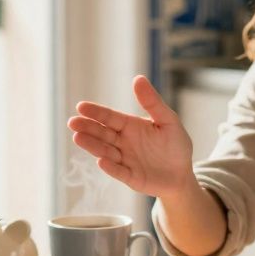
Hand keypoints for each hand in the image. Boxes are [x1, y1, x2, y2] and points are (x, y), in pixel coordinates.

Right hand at [68, 75, 195, 198]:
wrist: (182, 175)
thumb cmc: (176, 145)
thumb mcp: (168, 120)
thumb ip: (152, 102)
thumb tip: (138, 78)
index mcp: (130, 126)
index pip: (110, 118)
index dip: (96, 112)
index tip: (81, 107)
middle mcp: (123, 142)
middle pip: (102, 134)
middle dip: (87, 128)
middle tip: (72, 122)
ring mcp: (124, 160)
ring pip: (105, 151)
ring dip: (92, 145)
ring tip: (78, 138)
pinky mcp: (130, 177)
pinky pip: (119, 172)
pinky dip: (110, 167)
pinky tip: (101, 160)